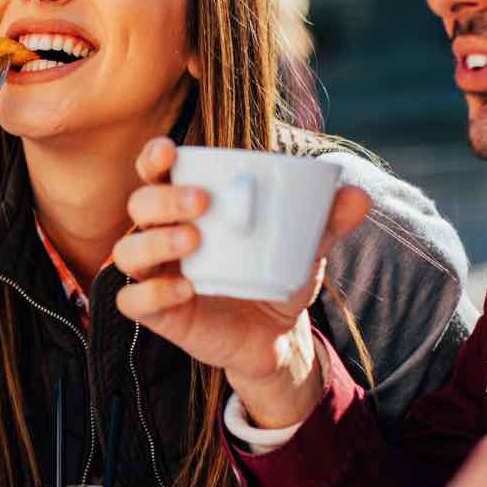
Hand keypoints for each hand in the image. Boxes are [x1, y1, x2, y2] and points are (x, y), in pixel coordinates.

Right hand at [113, 138, 369, 428]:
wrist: (275, 336)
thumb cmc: (275, 274)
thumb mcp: (304, 246)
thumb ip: (327, 221)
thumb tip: (358, 194)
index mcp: (187, 207)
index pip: (155, 173)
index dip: (153, 157)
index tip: (172, 150)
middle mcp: (163, 235)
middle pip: (138, 205)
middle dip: (163, 198)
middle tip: (202, 203)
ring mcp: (156, 274)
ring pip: (128, 250)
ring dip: (155, 241)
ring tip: (194, 241)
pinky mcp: (158, 313)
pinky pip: (133, 300)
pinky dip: (153, 293)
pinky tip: (185, 289)